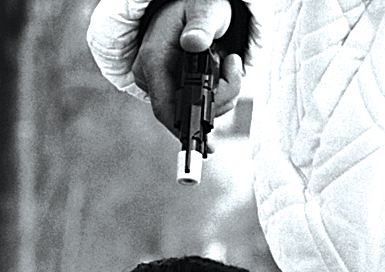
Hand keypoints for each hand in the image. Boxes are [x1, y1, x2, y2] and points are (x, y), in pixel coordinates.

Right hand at [133, 0, 246, 143]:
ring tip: (229, 62)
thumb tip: (195, 43)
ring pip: (196, 110)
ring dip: (223, 93)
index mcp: (153, 59)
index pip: (164, 108)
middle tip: (233, 65)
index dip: (185, 129)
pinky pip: (196, 104)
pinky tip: (222, 70)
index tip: (207, 145)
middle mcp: (150, 75)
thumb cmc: (198, 5)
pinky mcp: (170, 89)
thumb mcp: (204, 9)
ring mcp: (159, 84)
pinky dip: (217, 94)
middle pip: (185, 111)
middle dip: (220, 98)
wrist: (191, 7)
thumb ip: (201, 25)